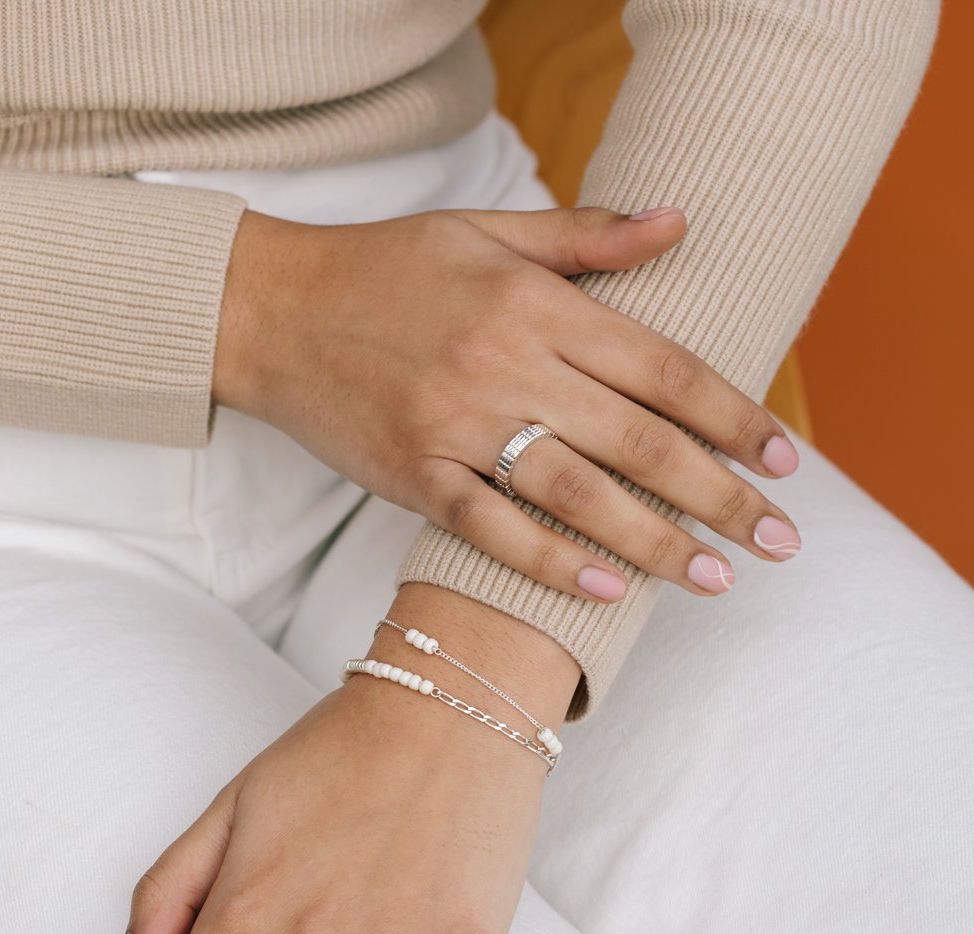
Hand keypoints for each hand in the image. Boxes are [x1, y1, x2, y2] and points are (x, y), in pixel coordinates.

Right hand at [213, 203, 800, 604]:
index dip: (733, 415)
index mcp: (535, 302)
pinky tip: (612, 592)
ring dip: (655, 542)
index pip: (661, 365)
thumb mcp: (487, 229)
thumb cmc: (386, 267)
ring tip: (715, 577)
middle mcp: (505, 363)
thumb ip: (588, 235)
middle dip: (719, 495)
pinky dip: (553, 564)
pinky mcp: (414, 477)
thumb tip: (679, 221)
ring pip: (577, 494)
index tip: (785, 460)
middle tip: (779, 541)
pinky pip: (494, 530)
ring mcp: (457, 426)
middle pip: (638, 439)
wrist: (269, 311)